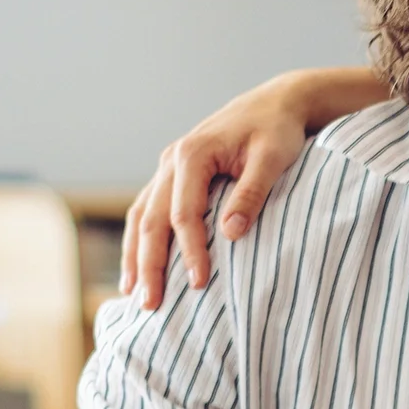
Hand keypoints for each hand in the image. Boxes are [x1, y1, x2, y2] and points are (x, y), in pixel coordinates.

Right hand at [120, 77, 312, 307]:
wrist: (274, 104)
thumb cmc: (277, 130)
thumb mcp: (272, 158)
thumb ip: (251, 193)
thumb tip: (231, 233)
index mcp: (193, 154)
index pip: (183, 213)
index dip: (190, 250)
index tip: (199, 283)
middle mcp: (171, 160)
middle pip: (152, 219)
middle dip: (149, 264)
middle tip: (149, 304)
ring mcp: (167, 167)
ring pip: (141, 215)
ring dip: (135, 254)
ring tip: (131, 293)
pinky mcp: (173, 175)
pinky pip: (148, 209)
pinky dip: (140, 238)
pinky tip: (139, 265)